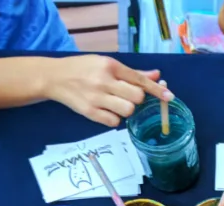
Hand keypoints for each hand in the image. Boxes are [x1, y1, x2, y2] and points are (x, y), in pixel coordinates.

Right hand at [43, 55, 172, 126]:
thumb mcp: (106, 64)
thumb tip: (156, 75)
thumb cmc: (84, 69)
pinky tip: (106, 111)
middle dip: (136, 100)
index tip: (169, 97)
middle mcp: (104, 81)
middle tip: (126, 96)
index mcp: (110, 65)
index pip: (139, 79)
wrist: (54, 77)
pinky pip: (113, 122)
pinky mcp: (89, 112)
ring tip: (115, 104)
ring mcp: (96, 98)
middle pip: (136, 97)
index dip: (156, 89)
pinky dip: (114, 120)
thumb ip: (131, 73)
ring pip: (127, 111)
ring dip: (126, 110)